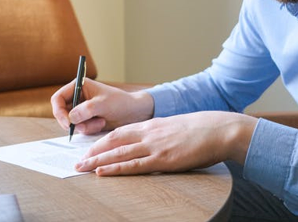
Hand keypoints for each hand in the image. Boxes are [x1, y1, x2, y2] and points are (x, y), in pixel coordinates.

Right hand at [51, 79, 153, 133]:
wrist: (133, 112)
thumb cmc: (120, 102)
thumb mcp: (104, 104)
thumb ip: (86, 109)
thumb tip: (71, 118)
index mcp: (79, 86)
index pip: (58, 98)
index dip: (59, 111)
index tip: (67, 122)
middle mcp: (78, 97)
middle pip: (61, 113)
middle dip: (73, 122)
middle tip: (83, 126)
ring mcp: (81, 110)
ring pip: (71, 123)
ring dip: (85, 126)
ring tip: (100, 121)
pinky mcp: (86, 120)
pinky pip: (80, 128)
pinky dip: (89, 129)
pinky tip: (102, 124)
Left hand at [75, 111, 257, 175]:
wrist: (219, 129)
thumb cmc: (202, 130)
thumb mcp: (177, 127)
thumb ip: (162, 134)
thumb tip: (155, 144)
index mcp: (153, 125)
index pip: (121, 132)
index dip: (103, 141)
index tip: (90, 149)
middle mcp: (150, 133)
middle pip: (114, 141)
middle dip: (94, 151)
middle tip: (78, 161)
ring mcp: (155, 146)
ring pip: (119, 153)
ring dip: (97, 161)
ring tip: (82, 168)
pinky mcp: (163, 159)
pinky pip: (134, 165)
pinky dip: (116, 169)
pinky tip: (102, 172)